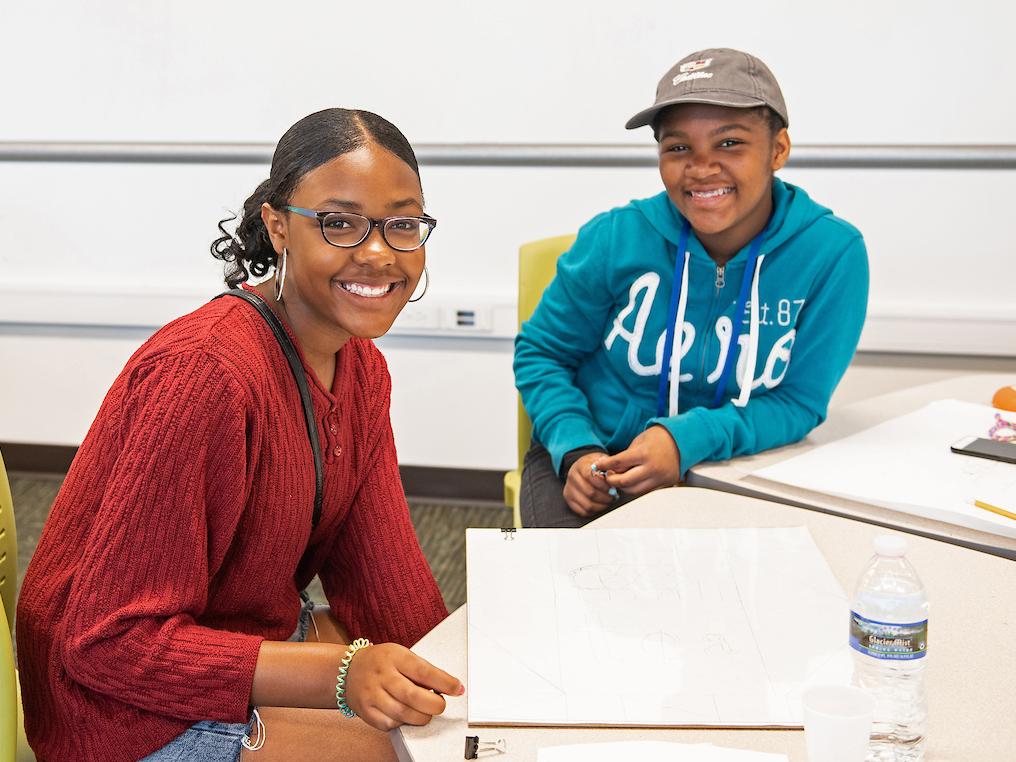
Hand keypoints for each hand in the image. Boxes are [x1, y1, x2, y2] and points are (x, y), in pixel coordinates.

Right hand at [344, 642, 463, 730]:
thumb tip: (448, 686)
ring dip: (421, 717)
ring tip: (425, 711)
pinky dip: (404, 724)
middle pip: (412, 696)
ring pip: (402, 714)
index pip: (423, 671)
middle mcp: (382, 676)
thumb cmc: (380, 662)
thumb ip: (422, 669)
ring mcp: (372, 695)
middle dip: (434, 705)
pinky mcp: (366, 712)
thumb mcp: (401, 654)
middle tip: (440, 704)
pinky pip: (390, 724)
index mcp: (395, 657)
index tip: (457, 689)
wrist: (348, 670)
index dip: (444, 682)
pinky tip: (407, 715)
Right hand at [564, 451, 617, 516]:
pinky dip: (595, 511)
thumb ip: (608, 467)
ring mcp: (569, 489)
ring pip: (588, 504)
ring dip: (602, 505)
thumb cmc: (595, 466)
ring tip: (609, 500)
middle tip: (614, 496)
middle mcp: (572, 477)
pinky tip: (601, 504)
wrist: (583, 468)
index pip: (590, 476)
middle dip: (606, 497)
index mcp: (581, 465)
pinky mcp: (569, 499)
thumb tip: (612, 475)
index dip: (603, 484)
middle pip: (590, 492)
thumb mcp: (602, 460)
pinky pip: (583, 511)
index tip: (613, 487)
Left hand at [597, 425, 680, 496]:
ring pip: (634, 491)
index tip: (599, 466)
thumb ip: (625, 457)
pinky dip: (637, 487)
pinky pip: (646, 491)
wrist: (681, 440)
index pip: (618, 463)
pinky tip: (633, 480)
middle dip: (612, 480)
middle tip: (608, 475)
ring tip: (621, 478)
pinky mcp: (665, 484)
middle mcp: (653, 468)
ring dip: (623, 486)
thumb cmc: (658, 438)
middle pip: (625, 482)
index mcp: (644, 454)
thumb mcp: (638, 442)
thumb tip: (612, 469)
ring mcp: (660, 478)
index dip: (605, 466)